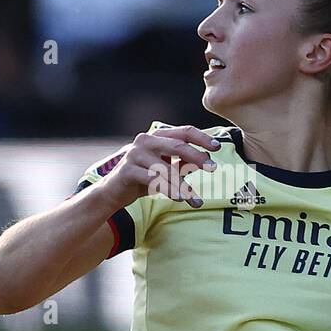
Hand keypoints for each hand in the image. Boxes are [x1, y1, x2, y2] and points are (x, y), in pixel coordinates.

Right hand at [94, 125, 221, 210]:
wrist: (112, 192)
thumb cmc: (142, 178)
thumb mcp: (165, 168)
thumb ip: (183, 162)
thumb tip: (206, 158)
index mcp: (157, 136)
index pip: (184, 131)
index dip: (202, 138)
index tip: (218, 147)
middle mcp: (145, 140)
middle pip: (178, 145)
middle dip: (197, 157)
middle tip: (213, 168)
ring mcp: (135, 154)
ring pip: (167, 168)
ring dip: (184, 185)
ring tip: (197, 199)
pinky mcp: (128, 170)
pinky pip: (154, 181)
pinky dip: (170, 190)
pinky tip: (181, 199)